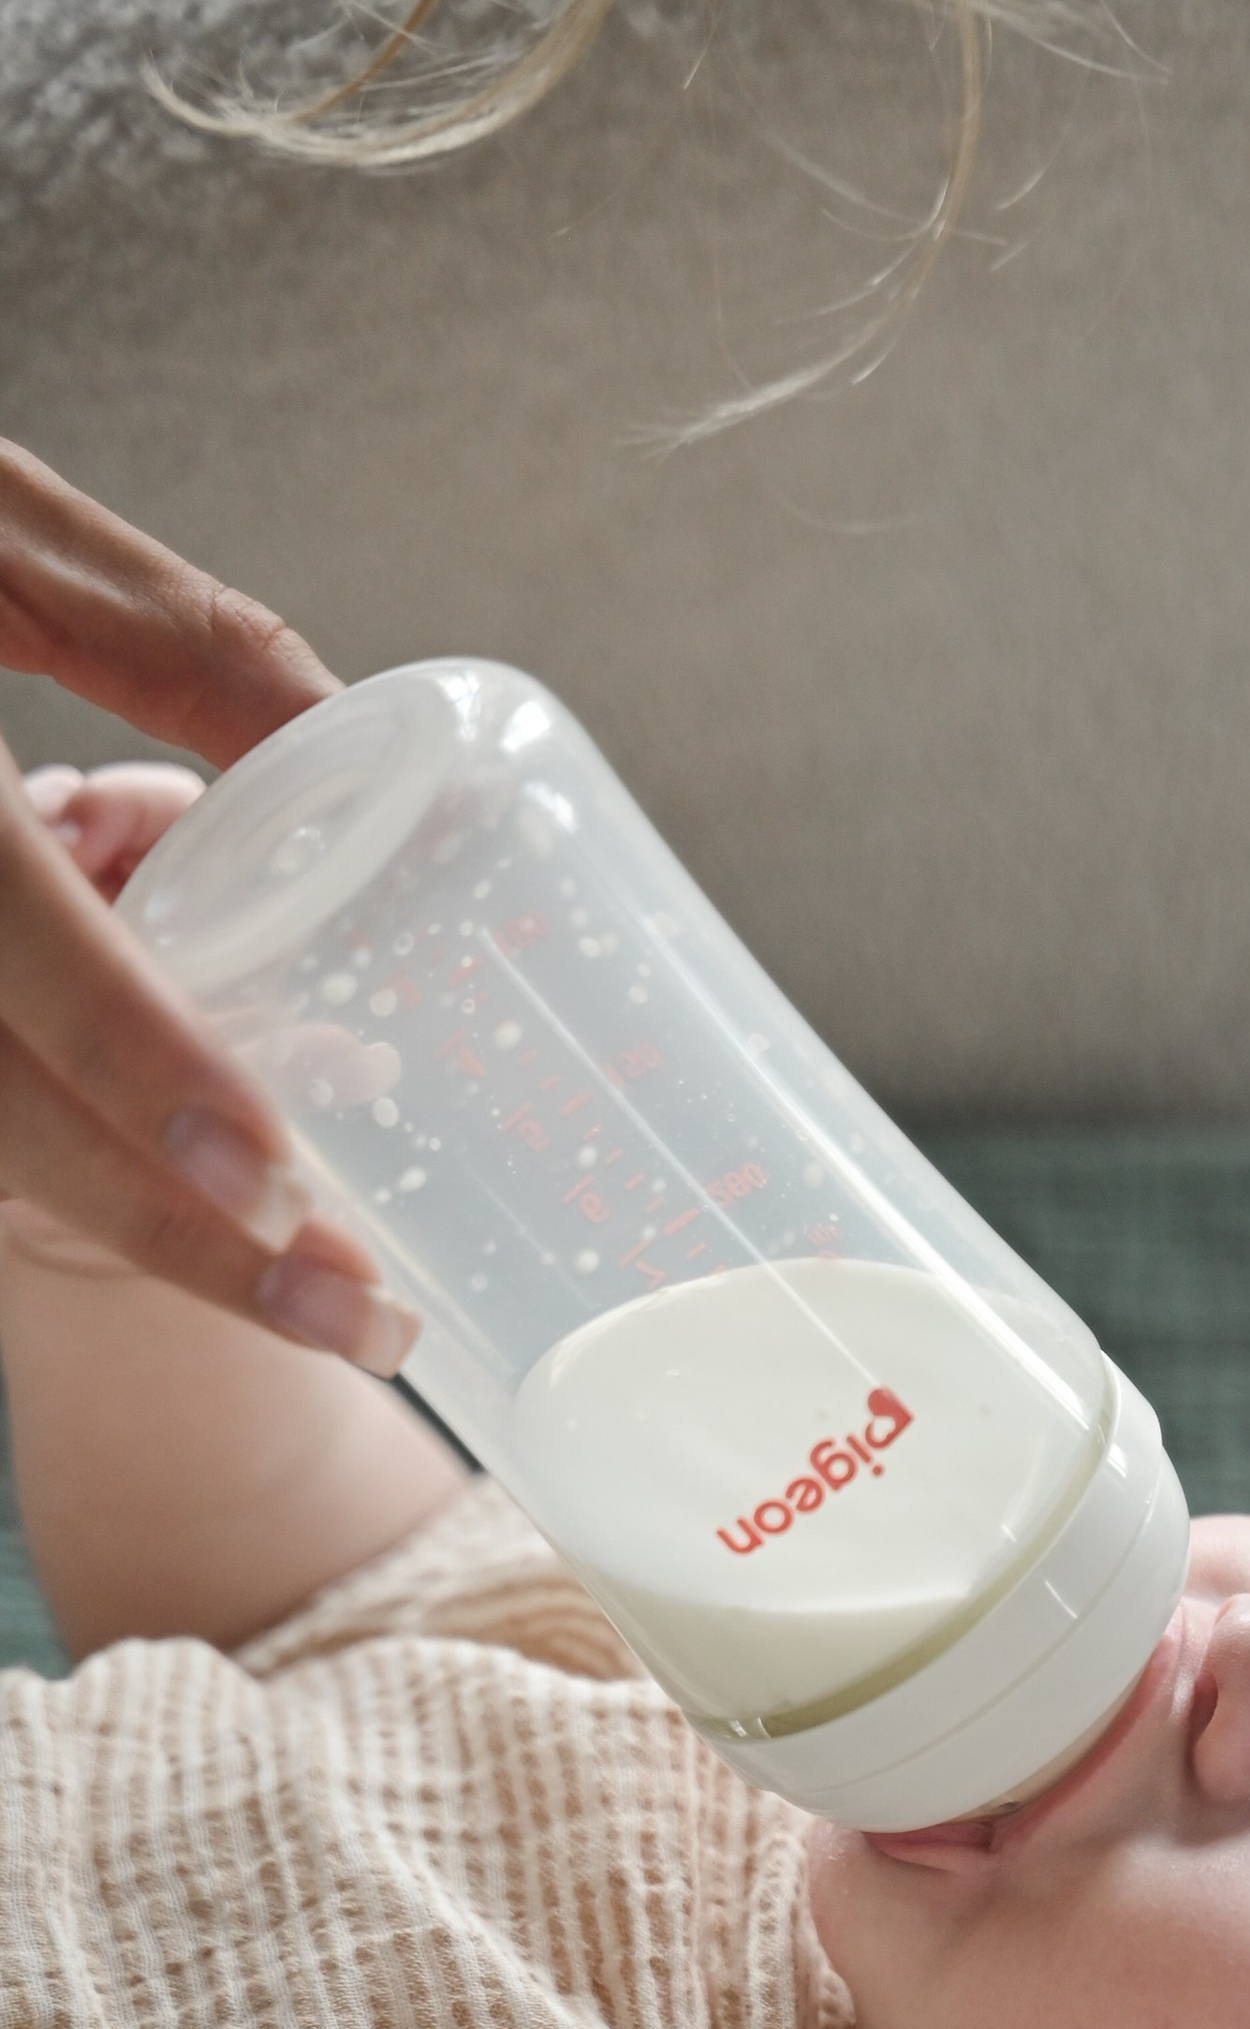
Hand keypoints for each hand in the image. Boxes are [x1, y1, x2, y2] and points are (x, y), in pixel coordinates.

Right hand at [0, 444, 402, 1361]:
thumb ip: (172, 640)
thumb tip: (365, 743)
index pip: (6, 935)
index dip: (134, 1061)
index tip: (274, 1179)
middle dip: (175, 1231)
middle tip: (361, 1318)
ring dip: (131, 1226)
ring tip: (307, 1293)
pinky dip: (58, 1159)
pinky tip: (188, 1214)